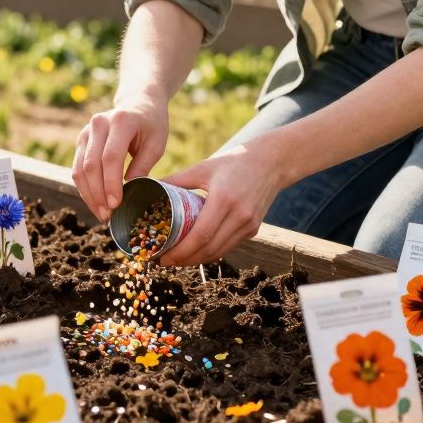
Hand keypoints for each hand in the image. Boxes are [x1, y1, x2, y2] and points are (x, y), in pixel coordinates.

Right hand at [72, 94, 168, 222]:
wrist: (138, 103)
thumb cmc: (152, 125)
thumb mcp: (156, 143)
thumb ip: (143, 166)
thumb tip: (129, 191)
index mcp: (121, 120)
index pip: (110, 157)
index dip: (111, 184)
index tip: (116, 205)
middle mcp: (98, 123)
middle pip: (91, 165)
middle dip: (98, 194)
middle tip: (108, 216)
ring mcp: (86, 132)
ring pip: (80, 170)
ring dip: (89, 195)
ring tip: (102, 215)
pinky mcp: (81, 141)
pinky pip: (77, 169)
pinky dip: (85, 189)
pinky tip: (96, 203)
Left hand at [157, 138, 286, 266]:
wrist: (272, 162)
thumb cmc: (234, 162)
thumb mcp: (203, 167)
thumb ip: (177, 179)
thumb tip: (151, 187)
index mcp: (224, 199)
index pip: (200, 236)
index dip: (180, 251)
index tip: (162, 256)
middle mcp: (239, 215)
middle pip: (208, 249)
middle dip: (184, 260)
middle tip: (165, 260)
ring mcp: (248, 225)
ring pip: (219, 252)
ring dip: (197, 260)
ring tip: (177, 258)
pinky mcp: (253, 229)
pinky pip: (228, 247)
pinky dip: (211, 252)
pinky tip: (197, 251)